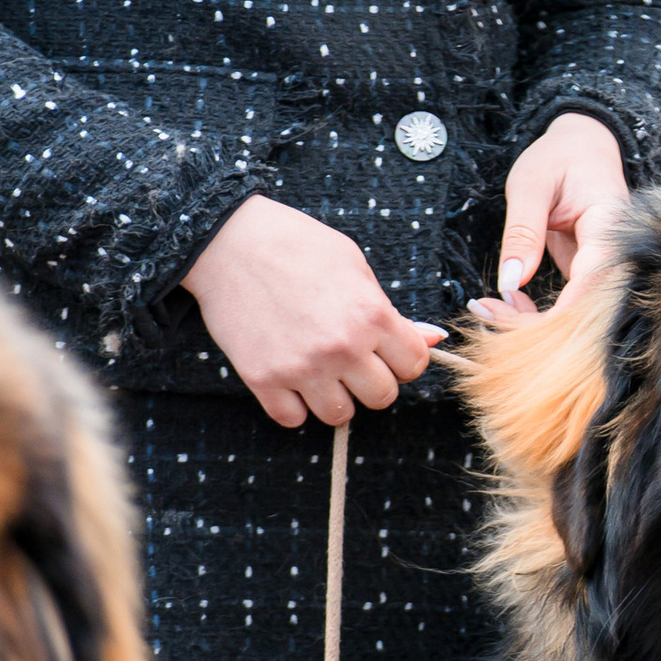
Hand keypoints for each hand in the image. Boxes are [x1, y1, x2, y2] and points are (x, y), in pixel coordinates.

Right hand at [181, 198, 446, 428]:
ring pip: (339, 415)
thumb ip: (391, 310)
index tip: (386, 351)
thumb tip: (432, 339)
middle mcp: (341, 347)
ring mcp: (302, 368)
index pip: (414, 365)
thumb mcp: (355, 266)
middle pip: (382, 397)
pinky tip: (291, 378)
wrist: (228, 241)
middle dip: (372, 381)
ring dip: (334, 396)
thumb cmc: (296, 245)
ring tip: (320, 369)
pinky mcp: (263, 379)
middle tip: (352, 361)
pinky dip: (294, 405)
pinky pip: (292, 419)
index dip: (403, 359)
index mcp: (371, 315)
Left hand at [474, 113, 628, 320]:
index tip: (504, 314)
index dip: (553, 315)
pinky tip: (506, 304)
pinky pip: (567, 305)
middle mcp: (616, 256)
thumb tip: (510, 282)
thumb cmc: (560, 156)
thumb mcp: (531, 183)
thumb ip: (523, 231)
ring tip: (490, 307)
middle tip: (486, 310)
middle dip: (535, 324)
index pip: (590, 286)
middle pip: (585, 310)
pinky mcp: (588, 274)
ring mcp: (603, 267)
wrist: (584, 146)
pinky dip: (536, 313)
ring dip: (533, 322)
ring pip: (576, 313)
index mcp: (609, 229)